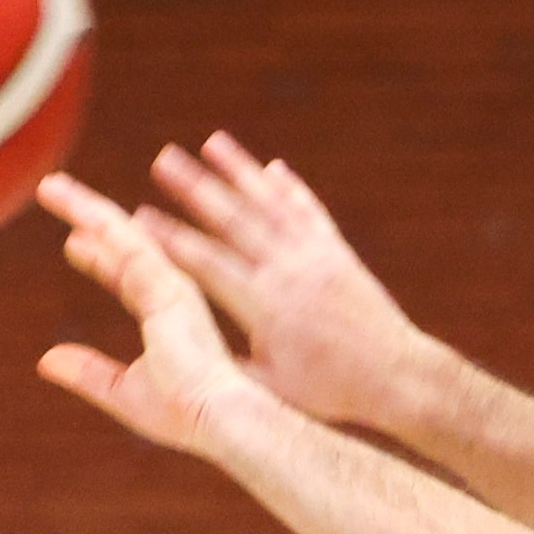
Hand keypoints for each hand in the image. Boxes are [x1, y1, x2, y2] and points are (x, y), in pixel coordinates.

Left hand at [36, 174, 261, 456]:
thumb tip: (46, 360)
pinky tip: (78, 213)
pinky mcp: (169, 288)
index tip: (72, 241)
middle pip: (119, 241)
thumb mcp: (120, 391)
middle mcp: (168, 289)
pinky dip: (103, 229)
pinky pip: (130, 249)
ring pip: (120, 235)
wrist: (216, 419)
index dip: (96, 256)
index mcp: (162, 311)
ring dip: (85, 210)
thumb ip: (86, 372)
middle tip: (53, 189)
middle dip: (85, 214)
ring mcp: (170, 284)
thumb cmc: (181, 412)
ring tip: (52, 188)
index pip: (121, 273)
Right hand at [132, 134, 425, 429]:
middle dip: (194, 187)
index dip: (170, 239)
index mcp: (264, 306)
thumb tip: (183, 351)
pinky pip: (308, 210)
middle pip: (233, 219)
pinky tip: (270, 167)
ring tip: (210, 143)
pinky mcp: (337, 251)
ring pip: (269, 203)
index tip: (138, 218)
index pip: (207, 264)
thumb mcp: (270, 389)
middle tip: (163, 159)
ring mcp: (314, 255)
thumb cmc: (327, 391)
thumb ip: (228, 365)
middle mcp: (288, 270)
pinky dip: (288, 187)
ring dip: (238, 170)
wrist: (395, 375)